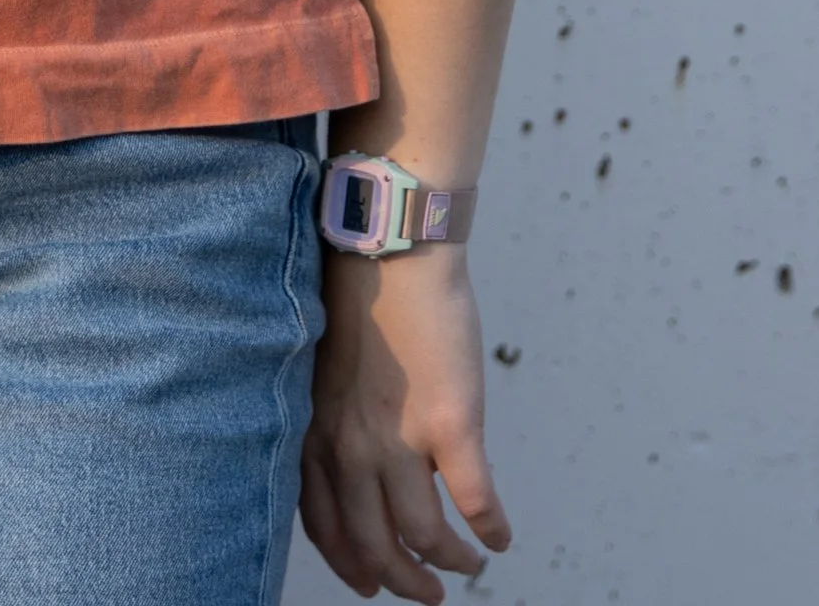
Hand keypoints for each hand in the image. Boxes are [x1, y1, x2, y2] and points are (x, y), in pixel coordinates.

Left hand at [298, 245, 510, 601]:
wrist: (392, 247)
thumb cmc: (360, 293)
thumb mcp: (326, 367)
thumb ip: (336, 416)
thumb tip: (366, 455)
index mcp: (317, 432)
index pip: (324, 525)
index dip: (349, 563)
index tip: (368, 583)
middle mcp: (351, 447)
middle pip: (373, 546)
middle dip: (403, 581)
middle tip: (429, 594)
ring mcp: (400, 440)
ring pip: (425, 536)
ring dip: (451, 562)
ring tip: (469, 564)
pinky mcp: (451, 426)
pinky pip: (475, 501)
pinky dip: (490, 529)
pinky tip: (500, 535)